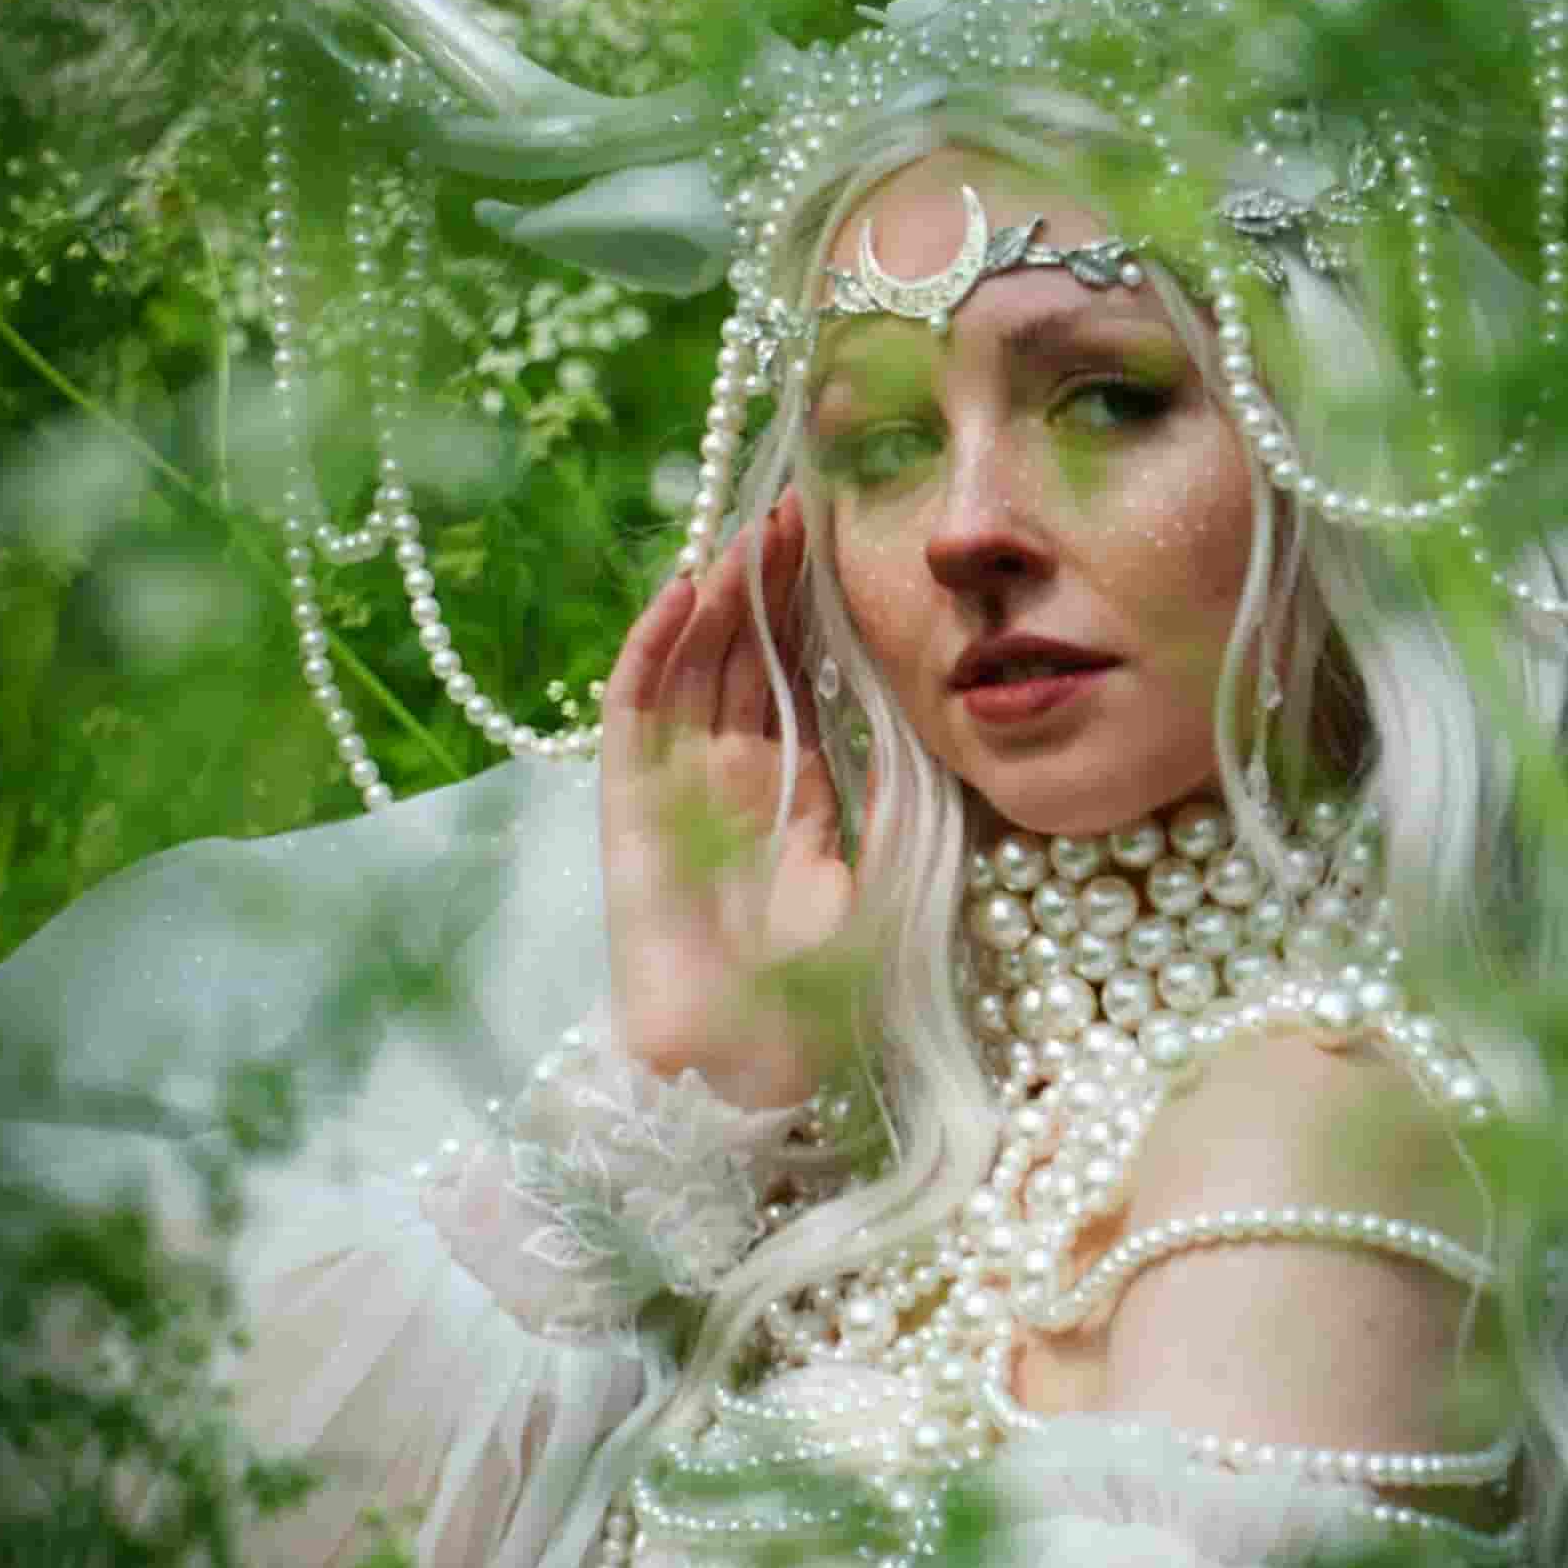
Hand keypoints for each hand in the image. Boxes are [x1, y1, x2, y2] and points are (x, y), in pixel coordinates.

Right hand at [600, 494, 857, 1109]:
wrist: (748, 1062)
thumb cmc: (821, 992)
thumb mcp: (887, 872)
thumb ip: (898, 791)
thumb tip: (938, 709)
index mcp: (794, 788)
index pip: (799, 675)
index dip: (813, 610)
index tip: (840, 540)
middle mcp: (732, 775)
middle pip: (744, 654)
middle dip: (768, 581)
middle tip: (799, 506)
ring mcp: (676, 784)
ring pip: (692, 665)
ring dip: (717, 596)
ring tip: (752, 530)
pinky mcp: (629, 803)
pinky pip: (635, 710)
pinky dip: (652, 648)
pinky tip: (682, 592)